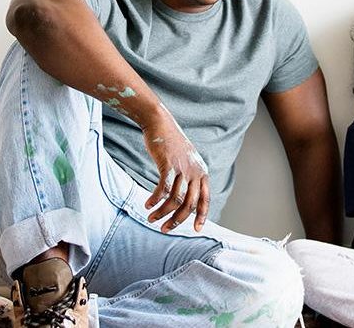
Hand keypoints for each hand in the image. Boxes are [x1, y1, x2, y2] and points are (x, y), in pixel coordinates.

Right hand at [141, 111, 209, 232]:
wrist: (160, 122)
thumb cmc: (171, 143)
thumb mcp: (186, 160)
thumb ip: (189, 176)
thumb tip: (185, 196)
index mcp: (201, 172)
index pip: (205, 199)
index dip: (202, 216)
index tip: (197, 230)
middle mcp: (195, 171)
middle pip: (189, 204)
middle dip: (177, 220)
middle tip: (165, 229)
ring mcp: (182, 168)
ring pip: (174, 199)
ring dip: (162, 213)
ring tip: (151, 219)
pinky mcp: (168, 164)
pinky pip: (162, 189)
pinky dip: (155, 200)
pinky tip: (147, 205)